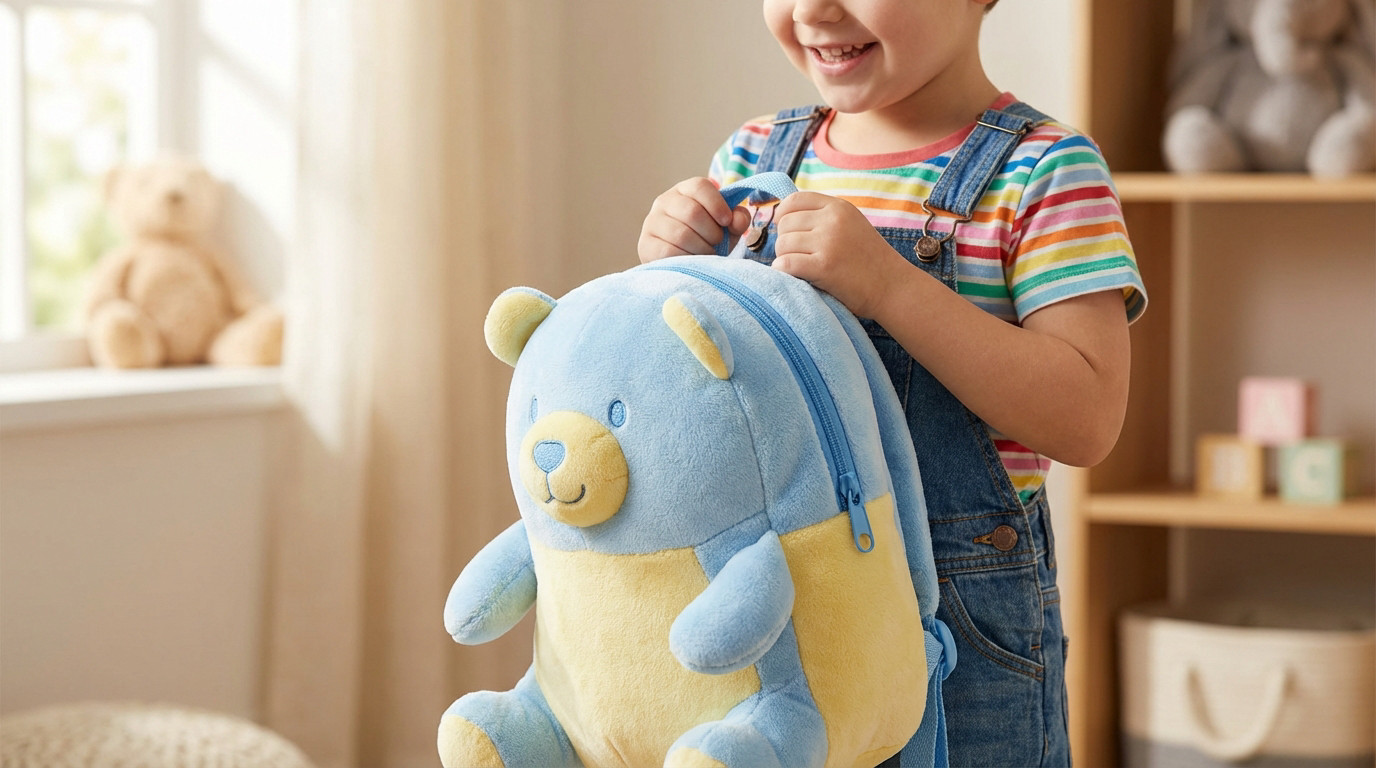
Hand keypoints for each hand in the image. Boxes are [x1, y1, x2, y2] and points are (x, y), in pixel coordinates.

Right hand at [638, 177, 751, 262]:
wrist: (682, 263)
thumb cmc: (706, 239)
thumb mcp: (726, 227)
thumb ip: (737, 219)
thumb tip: (737, 219)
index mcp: (685, 190)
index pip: (700, 186)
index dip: (717, 204)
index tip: (727, 222)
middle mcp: (665, 201)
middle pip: (692, 212)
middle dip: (712, 232)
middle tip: (717, 243)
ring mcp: (652, 222)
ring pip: (681, 234)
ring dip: (701, 248)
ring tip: (707, 254)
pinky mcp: (645, 244)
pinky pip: (668, 251)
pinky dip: (687, 259)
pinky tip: (692, 261)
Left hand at [771, 191, 904, 318]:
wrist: (893, 287)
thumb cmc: (869, 260)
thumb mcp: (851, 225)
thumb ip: (824, 217)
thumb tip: (783, 217)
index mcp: (839, 207)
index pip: (794, 201)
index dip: (783, 216)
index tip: (788, 232)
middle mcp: (832, 220)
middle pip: (785, 224)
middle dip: (786, 242)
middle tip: (799, 256)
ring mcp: (828, 242)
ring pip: (782, 244)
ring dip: (785, 258)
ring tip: (802, 268)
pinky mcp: (824, 266)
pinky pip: (785, 263)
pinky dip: (783, 271)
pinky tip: (794, 276)